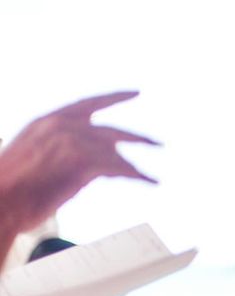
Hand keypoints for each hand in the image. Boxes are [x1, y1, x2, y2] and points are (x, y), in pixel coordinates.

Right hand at [0, 91, 157, 232]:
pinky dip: (135, 175)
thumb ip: (67, 151)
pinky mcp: (81, 161)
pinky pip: (117, 167)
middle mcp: (61, 126)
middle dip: (137, 138)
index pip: (88, 103)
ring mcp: (71, 141)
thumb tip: (101, 159)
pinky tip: (148, 180)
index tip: (136, 92)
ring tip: (149, 178)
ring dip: (132, 168)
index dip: (114, 97)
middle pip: (110, 130)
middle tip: (158, 143)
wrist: (0, 203)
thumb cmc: (13, 189)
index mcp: (47, 121)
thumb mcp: (37, 160)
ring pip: (115, 152)